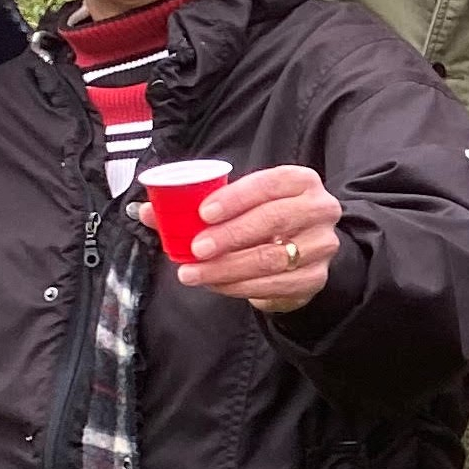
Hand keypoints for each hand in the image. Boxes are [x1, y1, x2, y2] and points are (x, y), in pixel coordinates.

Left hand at [157, 164, 342, 311]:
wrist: (300, 255)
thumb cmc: (262, 222)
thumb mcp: (238, 206)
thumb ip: (194, 206)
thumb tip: (146, 212)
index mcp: (300, 182)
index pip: (270, 183)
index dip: (236, 197)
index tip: (203, 213)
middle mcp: (319, 209)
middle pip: (273, 220)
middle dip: (229, 236)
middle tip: (196, 249)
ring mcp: (322, 245)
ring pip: (271, 258)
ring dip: (226, 268)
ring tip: (193, 273)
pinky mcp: (315, 277)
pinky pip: (274, 285)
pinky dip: (239, 287)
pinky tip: (216, 284)